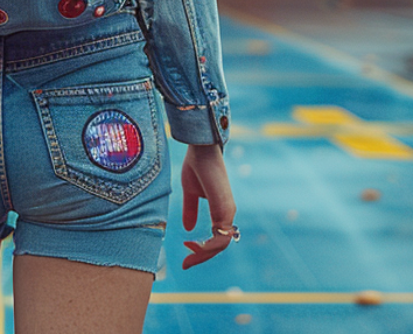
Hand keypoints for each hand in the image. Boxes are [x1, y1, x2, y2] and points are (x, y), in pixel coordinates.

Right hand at [180, 142, 237, 269]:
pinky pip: (220, 236)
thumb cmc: (197, 165)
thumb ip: (190, 210)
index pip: (216, 239)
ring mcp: (227, 211)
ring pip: (220, 245)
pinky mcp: (224, 208)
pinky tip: (192, 245)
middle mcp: (227, 213)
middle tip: (185, 264)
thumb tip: (188, 230)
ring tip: (187, 257)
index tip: (185, 254)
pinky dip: (207, 246)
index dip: (201, 250)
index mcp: (221, 210)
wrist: (201, 147)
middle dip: (201, 258)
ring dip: (203, 255)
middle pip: (218, 247)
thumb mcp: (189, 192)